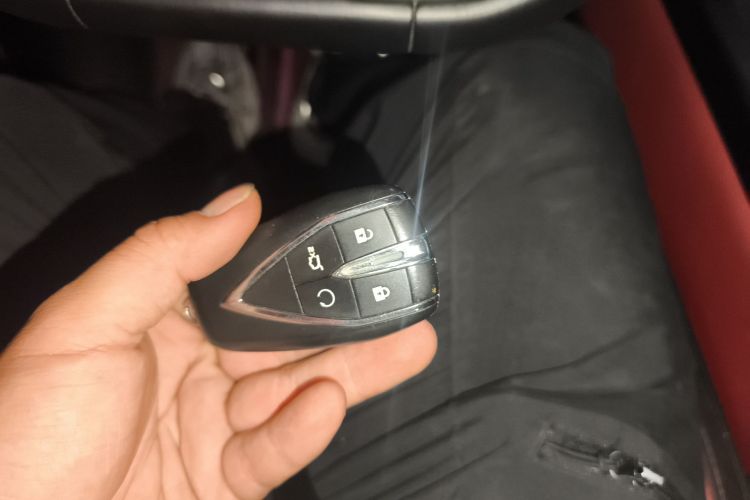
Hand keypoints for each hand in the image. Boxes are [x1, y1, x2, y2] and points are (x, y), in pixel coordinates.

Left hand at [0, 185, 436, 499]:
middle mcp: (195, 368)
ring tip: (407, 344)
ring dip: (351, 369)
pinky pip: (275, 449)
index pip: (244, 284)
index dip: (294, 267)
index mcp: (162, 321)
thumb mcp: (85, 324)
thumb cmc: (27, 429)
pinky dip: (302, 429)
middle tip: (400, 298)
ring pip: (295, 391)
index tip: (343, 248)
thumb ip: (163, 256)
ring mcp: (215, 426)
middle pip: (284, 339)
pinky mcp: (227, 477)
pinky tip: (325, 404)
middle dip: (345, 322)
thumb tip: (239, 202)